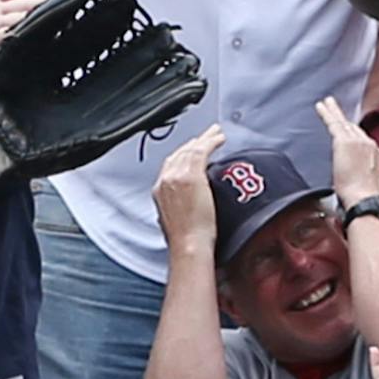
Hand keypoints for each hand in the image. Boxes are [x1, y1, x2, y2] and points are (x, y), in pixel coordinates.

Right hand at [151, 123, 222, 243]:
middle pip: (179, 154)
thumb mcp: (174, 220)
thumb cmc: (185, 240)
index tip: (192, 150)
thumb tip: (188, 203)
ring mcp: (178, 176)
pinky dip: (211, 141)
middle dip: (193, 144)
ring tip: (216, 134)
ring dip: (204, 139)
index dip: (182, 154)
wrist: (188, 245)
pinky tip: (219, 139)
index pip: (170, 165)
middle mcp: (165, 180)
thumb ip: (178, 206)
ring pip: (191, 150)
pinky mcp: (192, 175)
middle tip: (205, 137)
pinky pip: (202, 150)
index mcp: (159, 191)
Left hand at [315, 94, 378, 207]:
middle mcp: (370, 146)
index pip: (364, 142)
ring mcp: (358, 142)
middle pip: (355, 128)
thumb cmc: (369, 201)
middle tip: (336, 109)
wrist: (369, 201)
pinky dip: (327, 114)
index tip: (350, 132)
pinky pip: (334, 124)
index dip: (355, 136)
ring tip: (327, 103)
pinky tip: (321, 106)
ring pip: (344, 123)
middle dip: (345, 120)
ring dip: (335, 112)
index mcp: (378, 157)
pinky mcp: (344, 143)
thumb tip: (356, 186)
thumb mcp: (371, 188)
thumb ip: (364, 180)